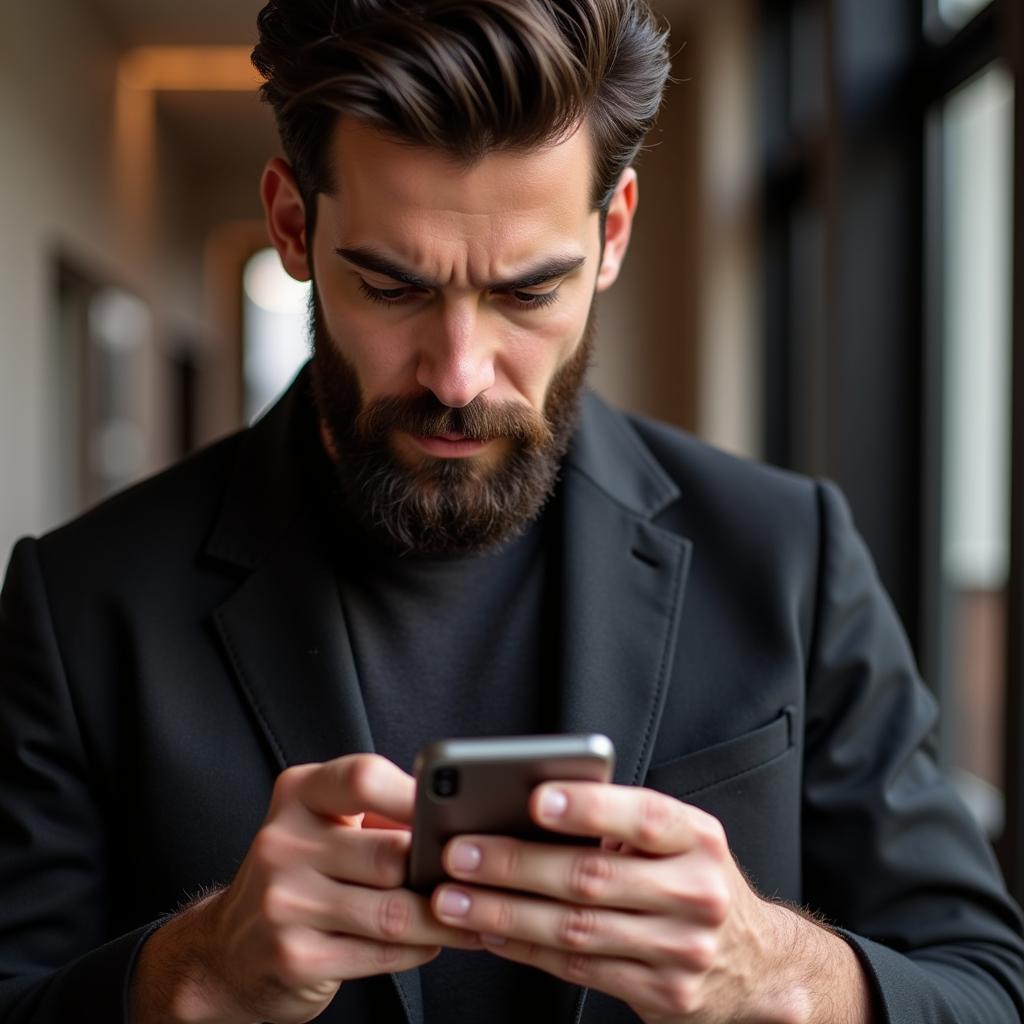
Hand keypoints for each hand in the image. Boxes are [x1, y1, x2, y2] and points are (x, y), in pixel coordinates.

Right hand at [131, 754, 479, 1023]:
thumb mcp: (323, 824)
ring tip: (475, 914)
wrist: (228, 950)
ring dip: (444, 919)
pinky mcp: (294, 957)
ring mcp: (284, 903)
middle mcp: (283, 842)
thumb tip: (457, 820)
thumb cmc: (300, 874)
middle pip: (390, 853)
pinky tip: (436, 942)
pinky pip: (381, 953)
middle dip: (440, 870)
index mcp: (298, 794)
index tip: (454, 812)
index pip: (362, 778)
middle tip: (479, 876)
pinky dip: (420, 949)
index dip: (415, 794)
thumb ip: (378, 814)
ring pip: (394, 911)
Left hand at [430, 783, 871, 1023]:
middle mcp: (696, 892)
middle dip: (516, 865)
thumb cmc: (693, 879)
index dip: (589, 807)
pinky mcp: (662, 993)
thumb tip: (527, 806)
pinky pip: (578, 969)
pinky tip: (489, 932)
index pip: (643, 816)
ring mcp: (681, 949)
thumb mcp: (677, 840)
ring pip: (576, 930)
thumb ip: (618, 822)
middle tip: (460, 852)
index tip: (535, 799)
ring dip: (505, 913)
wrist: (757, 963)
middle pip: (593, 878)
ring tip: (453, 898)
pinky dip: (525, 950)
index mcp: (698, 838)